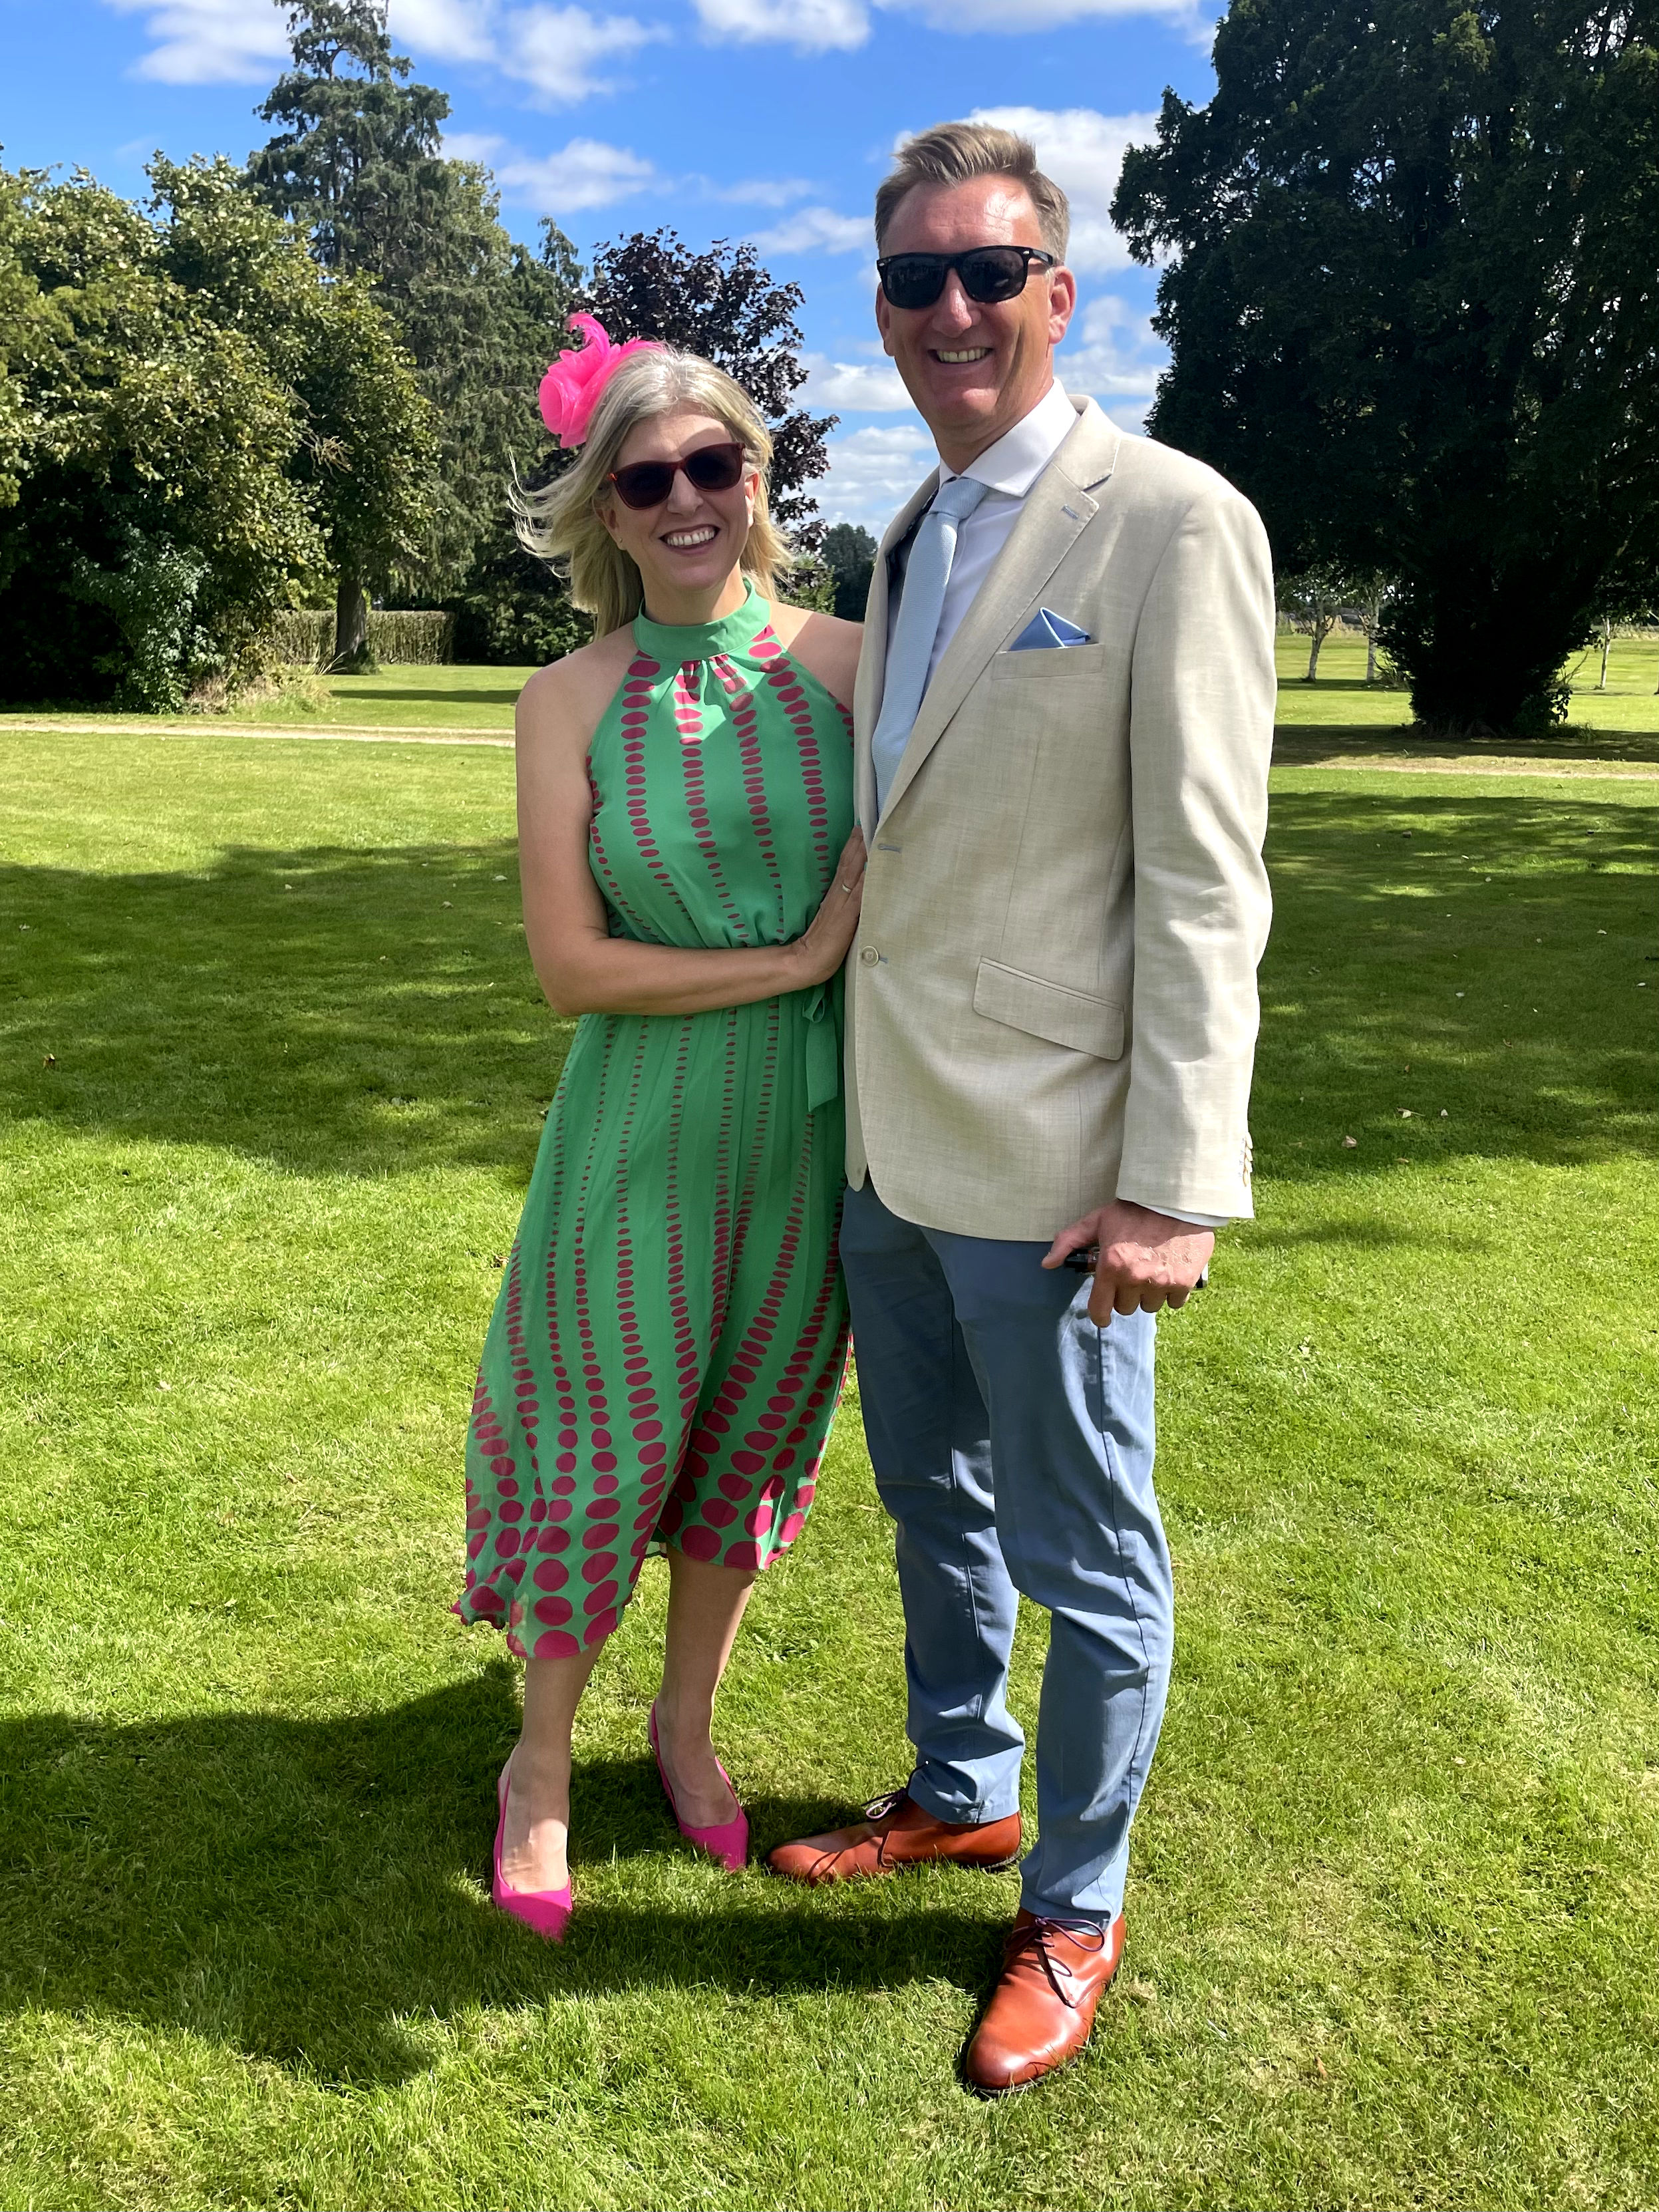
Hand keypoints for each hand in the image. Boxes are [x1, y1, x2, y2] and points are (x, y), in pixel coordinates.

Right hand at [790, 828, 866, 985]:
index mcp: (835, 896)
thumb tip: (859, 892)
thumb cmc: (823, 946)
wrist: (806, 962)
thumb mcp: (837, 921)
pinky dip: (866, 879)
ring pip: (853, 873)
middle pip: (849, 863)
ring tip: (869, 834)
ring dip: (862, 854)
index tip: (862, 828)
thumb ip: (846, 907)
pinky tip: (873, 866)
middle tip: (867, 822)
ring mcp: (842, 904)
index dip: (854, 847)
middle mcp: (838, 896)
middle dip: (858, 842)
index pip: (846, 866)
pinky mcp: (846, 916)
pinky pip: (858, 894)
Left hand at [1042, 1200, 1214, 1327]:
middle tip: (1130, 1275)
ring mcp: (1161, 1282)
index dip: (1100, 1314)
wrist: (1175, 1199)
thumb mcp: (1097, 1221)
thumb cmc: (1133, 1210)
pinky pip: (1174, 1303)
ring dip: (1148, 1294)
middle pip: (1126, 1308)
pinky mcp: (1184, 1281)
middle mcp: (1134, 1279)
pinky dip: (1172, 1292)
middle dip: (1126, 1295)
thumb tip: (1047, 1263)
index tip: (1103, 1314)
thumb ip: (1069, 1241)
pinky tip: (1170, 1274)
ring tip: (1151, 1272)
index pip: (1100, 1309)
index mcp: (1111, 1267)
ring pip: (1150, 1306)